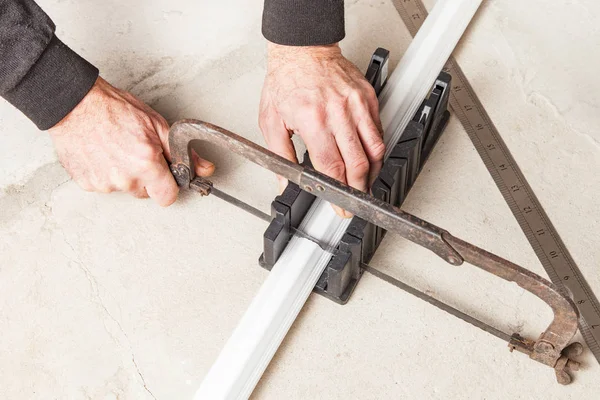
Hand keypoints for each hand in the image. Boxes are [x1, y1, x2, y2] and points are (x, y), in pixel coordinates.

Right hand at [49, 77, 213, 205]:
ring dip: (125, 175)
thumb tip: (205, 169)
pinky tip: (103, 153)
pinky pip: (105, 185)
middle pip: (146, 193)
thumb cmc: (114, 109)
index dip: (168, 186)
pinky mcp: (88, 184)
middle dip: (146, 177)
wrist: (74, 104)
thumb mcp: (157, 125)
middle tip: (137, 153)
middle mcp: (126, 179)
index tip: (164, 175)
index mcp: (146, 165)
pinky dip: (106, 173)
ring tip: (117, 149)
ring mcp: (105, 183)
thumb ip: (184, 153)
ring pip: (125, 189)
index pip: (167, 197)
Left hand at [259, 43, 383, 216]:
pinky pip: (378, 130)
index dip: (338, 192)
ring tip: (365, 184)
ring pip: (375, 148)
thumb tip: (284, 184)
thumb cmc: (285, 81)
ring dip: (372, 172)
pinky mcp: (368, 97)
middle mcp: (338, 113)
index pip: (332, 166)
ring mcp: (356, 104)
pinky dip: (376, 149)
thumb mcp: (271, 122)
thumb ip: (280, 157)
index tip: (341, 206)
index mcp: (313, 120)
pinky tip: (368, 158)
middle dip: (358, 189)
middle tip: (355, 201)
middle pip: (357, 162)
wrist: (302, 50)